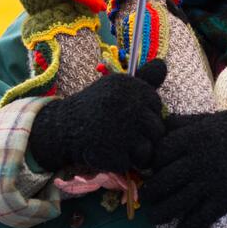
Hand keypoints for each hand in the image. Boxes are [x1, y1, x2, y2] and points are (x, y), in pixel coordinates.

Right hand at [29, 60, 166, 172]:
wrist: (63, 126)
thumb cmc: (95, 106)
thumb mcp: (117, 87)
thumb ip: (144, 79)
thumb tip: (163, 64)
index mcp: (130, 86)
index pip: (156, 104)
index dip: (145, 113)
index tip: (127, 113)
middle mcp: (128, 105)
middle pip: (157, 129)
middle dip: (144, 135)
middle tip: (121, 131)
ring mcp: (122, 129)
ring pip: (148, 149)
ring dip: (135, 152)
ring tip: (117, 143)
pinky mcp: (114, 152)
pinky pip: (131, 163)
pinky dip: (120, 162)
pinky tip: (107, 151)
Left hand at [141, 110, 226, 227]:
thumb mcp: (209, 119)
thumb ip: (183, 123)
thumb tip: (160, 124)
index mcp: (194, 138)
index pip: (160, 153)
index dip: (152, 162)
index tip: (152, 168)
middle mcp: (199, 160)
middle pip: (163, 181)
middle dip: (150, 192)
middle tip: (146, 197)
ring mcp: (211, 182)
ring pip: (175, 203)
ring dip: (160, 213)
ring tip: (155, 215)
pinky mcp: (224, 200)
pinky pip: (198, 219)